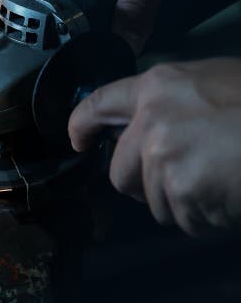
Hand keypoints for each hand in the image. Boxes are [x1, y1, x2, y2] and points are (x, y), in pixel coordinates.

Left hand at [69, 58, 240, 235]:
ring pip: (153, 201)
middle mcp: (150, 121)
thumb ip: (173, 102)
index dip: (81, 124)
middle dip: (141, 183)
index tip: (76, 140)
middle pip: (118, 171)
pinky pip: (184, 220)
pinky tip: (230, 197)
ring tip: (220, 182)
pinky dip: (205, 218)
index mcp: (158, 86)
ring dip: (182, 203)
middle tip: (179, 180)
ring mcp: (163, 158)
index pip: (100, 104)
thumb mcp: (216, 83)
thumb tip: (145, 128)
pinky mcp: (182, 191)